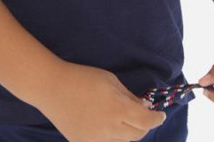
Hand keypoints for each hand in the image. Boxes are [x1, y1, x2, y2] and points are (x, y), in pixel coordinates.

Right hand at [38, 61, 167, 141]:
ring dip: (129, 132)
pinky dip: (113, 138)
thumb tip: (144, 108)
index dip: (156, 119)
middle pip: (138, 135)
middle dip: (144, 125)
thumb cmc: (83, 78)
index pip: (146, 122)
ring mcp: (97, 141)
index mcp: (118, 108)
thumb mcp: (110, 81)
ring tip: (122, 118)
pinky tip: (107, 125)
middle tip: (141, 114)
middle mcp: (110, 129)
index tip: (161, 115)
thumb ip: (129, 96)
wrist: (52, 89)